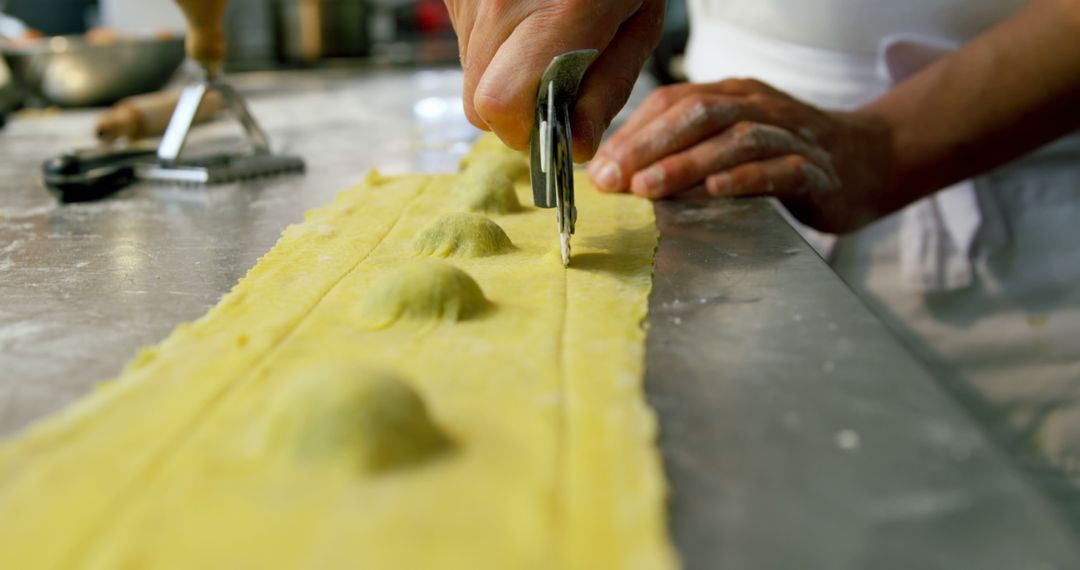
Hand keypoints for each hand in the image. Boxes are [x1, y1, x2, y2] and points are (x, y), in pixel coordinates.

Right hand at [445, 0, 664, 159]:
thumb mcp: (639, 21)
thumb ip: (609, 89)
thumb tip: (574, 147)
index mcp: (562, 13)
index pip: (502, 106)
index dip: (524, 131)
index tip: (552, 128)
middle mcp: (503, 2)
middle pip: (478, 107)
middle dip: (516, 114)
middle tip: (553, 88)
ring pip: (471, 79)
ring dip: (507, 78)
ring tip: (544, 38)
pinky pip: (467, 46)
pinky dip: (496, 48)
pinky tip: (527, 17)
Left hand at [587, 79, 896, 232]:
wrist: (866, 162)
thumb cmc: (782, 156)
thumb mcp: (728, 143)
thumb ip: (680, 151)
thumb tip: (616, 174)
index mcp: (731, 95)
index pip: (674, 102)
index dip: (633, 133)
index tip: (598, 168)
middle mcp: (758, 106)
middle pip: (699, 115)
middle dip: (650, 146)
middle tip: (614, 179)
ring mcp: (790, 134)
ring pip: (735, 139)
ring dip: (687, 163)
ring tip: (650, 188)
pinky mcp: (815, 169)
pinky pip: (780, 168)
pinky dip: (746, 178)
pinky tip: (716, 190)